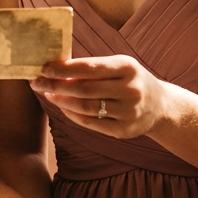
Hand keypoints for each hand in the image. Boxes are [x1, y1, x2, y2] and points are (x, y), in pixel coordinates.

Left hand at [32, 55, 171, 138]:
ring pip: (85, 108)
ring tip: (48, 94)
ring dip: (62, 101)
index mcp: (128, 67)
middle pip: (84, 89)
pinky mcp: (124, 130)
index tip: (43, 68)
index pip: (89, 68)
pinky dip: (73, 115)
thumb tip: (55, 69)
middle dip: (56, 86)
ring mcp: (128, 112)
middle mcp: (130, 89)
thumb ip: (92, 68)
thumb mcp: (119, 67)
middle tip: (36, 82)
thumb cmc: (131, 80)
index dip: (63, 69)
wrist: (160, 106)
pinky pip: (91, 123)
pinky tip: (63, 107)